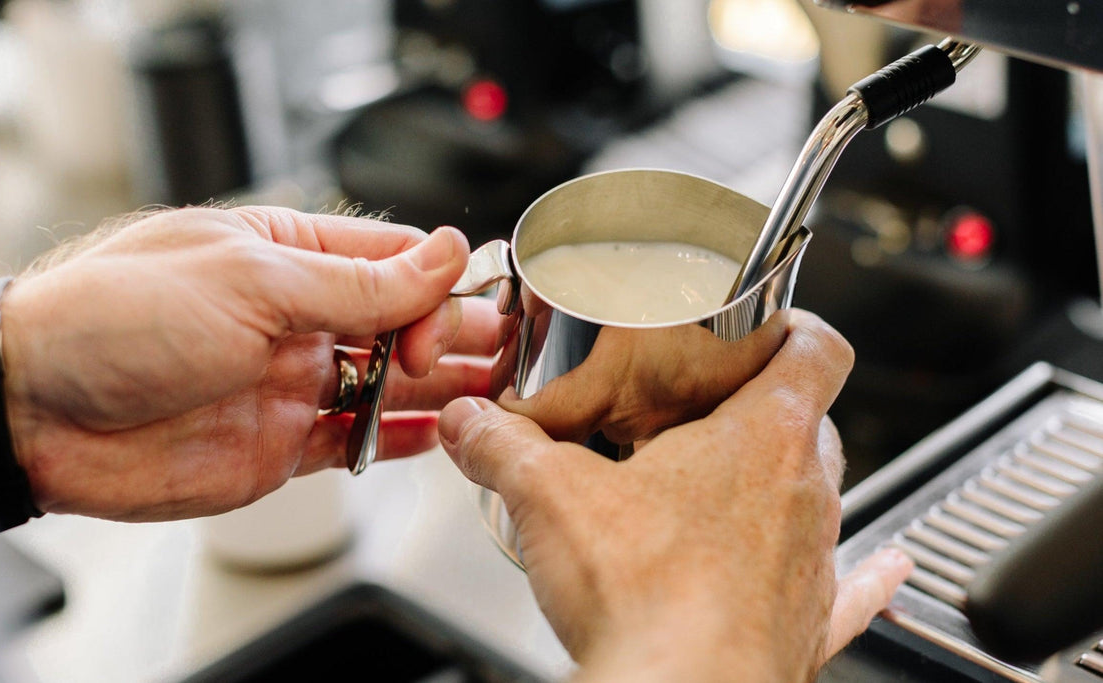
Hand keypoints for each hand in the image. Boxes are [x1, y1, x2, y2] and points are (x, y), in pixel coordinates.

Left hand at [0, 207, 500, 520]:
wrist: (33, 409)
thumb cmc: (115, 317)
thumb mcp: (249, 282)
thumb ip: (356, 283)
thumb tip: (441, 257)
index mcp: (286, 255)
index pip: (390, 258)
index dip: (439, 279)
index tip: (469, 303)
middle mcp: (293, 318)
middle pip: (400, 321)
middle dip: (455, 333)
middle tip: (507, 351)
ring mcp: (289, 382)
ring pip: (389, 384)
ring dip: (443, 388)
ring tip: (497, 395)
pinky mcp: (278, 445)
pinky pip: (357, 440)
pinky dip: (402, 440)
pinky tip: (442, 436)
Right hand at [438, 311, 911, 681]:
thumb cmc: (647, 597)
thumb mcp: (550, 498)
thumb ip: (503, 447)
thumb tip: (470, 423)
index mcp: (761, 437)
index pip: (818, 349)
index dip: (798, 324)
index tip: (770, 322)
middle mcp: (803, 493)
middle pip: (808, 422)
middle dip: (761, 410)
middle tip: (706, 412)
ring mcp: (813, 561)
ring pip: (813, 497)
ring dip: (777, 485)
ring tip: (725, 486)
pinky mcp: (807, 624)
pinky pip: (849, 589)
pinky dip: (861, 577)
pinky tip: (880, 571)